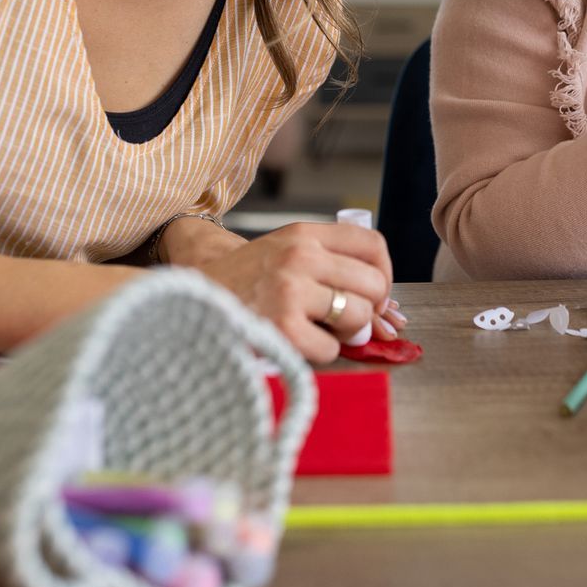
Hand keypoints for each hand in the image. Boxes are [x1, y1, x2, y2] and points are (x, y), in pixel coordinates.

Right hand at [192, 221, 398, 362]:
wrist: (194, 297)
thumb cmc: (249, 281)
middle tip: (346, 319)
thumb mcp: (286, 253)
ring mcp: (290, 291)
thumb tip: (391, 314)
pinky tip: (297, 341)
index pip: (373, 245)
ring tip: (320, 329)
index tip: (372, 292)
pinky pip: (330, 348)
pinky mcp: (281, 328)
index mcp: (304, 234)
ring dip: (345, 332)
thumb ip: (333, 268)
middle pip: (373, 285)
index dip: (384, 274)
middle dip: (367, 309)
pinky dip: (319, 352)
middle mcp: (299, 256)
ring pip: (357, 316)